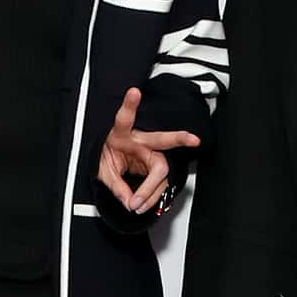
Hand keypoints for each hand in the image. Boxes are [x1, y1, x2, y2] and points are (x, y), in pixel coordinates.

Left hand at [98, 85, 201, 214]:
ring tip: (138, 205)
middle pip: (161, 140)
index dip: (130, 105)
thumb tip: (129, 200)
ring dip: (151, 190)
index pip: (125, 119)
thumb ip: (115, 186)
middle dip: (179, 138)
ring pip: (161, 170)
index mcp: (121, 134)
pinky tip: (144, 204)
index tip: (134, 91)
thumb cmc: (107, 158)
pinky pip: (160, 182)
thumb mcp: (103, 172)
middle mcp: (140, 140)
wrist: (110, 161)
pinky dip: (152, 196)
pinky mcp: (157, 165)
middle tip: (193, 140)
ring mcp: (151, 152)